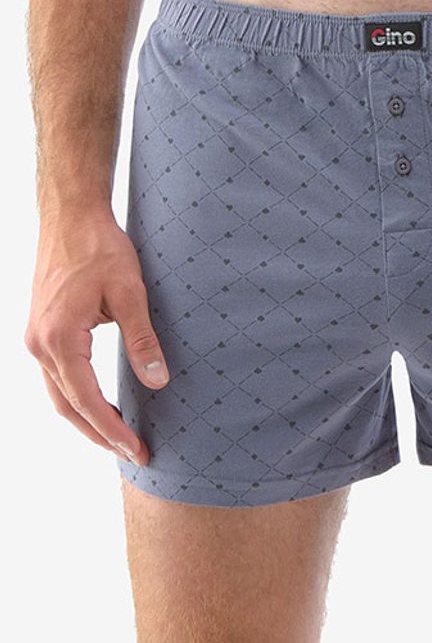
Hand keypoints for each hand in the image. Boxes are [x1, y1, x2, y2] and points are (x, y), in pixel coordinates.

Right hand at [24, 206, 168, 464]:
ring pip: (59, 394)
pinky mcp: (42, 329)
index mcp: (60, 340)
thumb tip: (158, 382)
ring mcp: (36, 338)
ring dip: (87, 418)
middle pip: (68, 407)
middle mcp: (40, 345)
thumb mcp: (130, 292)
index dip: (112, 430)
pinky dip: (78, 396)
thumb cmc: (100, 248)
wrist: (71, 216)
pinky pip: (57, 376)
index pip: (87, 402)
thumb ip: (142, 339)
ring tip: (120, 435)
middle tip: (133, 452)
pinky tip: (101, 402)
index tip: (137, 450)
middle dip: (100, 434)